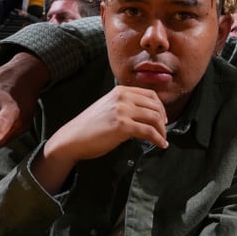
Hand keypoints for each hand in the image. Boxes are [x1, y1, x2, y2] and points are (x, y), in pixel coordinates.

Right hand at [32, 86, 167, 192]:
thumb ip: (125, 106)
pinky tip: (160, 144)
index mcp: (120, 91)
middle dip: (163, 121)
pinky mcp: (122, 126)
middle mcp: (122, 97)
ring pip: (155, 118)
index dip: (161, 108)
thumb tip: (146, 115)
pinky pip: (149, 131)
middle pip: (155, 106)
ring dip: (162, 131)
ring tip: (162, 139)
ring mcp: (122, 110)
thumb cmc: (89, 127)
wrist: (72, 138)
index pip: (150, 95)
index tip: (163, 119)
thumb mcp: (109, 108)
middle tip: (164, 131)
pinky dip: (158, 139)